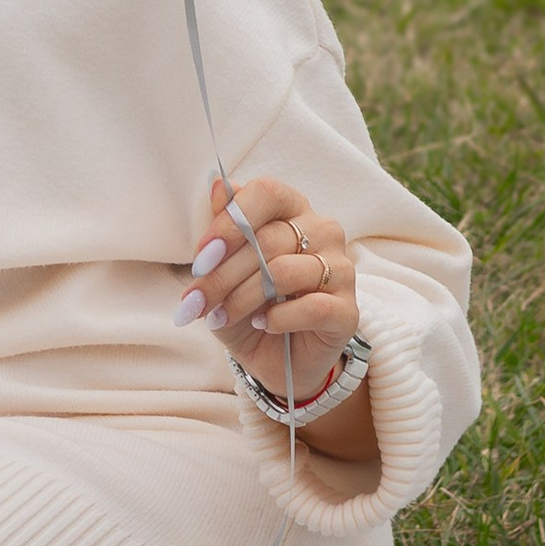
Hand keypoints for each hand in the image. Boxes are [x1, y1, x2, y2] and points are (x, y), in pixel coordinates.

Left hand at [176, 174, 361, 387]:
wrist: (276, 360)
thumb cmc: (248, 305)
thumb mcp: (224, 268)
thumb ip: (222, 227)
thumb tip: (218, 185)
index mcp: (292, 209)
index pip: (267, 193)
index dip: (231, 222)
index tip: (201, 256)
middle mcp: (323, 231)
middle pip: (267, 239)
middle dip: (223, 274)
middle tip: (197, 300)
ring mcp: (340, 269)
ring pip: (284, 272)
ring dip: (243, 298)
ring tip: (222, 316)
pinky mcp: (348, 310)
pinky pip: (312, 306)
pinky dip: (278, 319)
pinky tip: (264, 325)